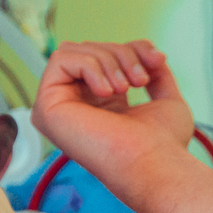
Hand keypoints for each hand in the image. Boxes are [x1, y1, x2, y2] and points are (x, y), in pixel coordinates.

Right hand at [31, 40, 193, 205]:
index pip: (106, 54)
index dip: (133, 49)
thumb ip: (155, 73)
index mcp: (102, 103)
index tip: (158, 61)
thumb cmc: (164, 144)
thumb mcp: (166, 97)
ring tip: (126, 87)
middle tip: (140, 80)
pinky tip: (107, 93)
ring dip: (108, 61)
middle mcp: (78, 105)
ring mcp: (59, 109)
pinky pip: (60, 60)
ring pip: (74, 51)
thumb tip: (149, 53)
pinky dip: (90, 66)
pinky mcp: (46, 108)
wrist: (156, 163)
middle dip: (122, 54)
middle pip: (90, 49)